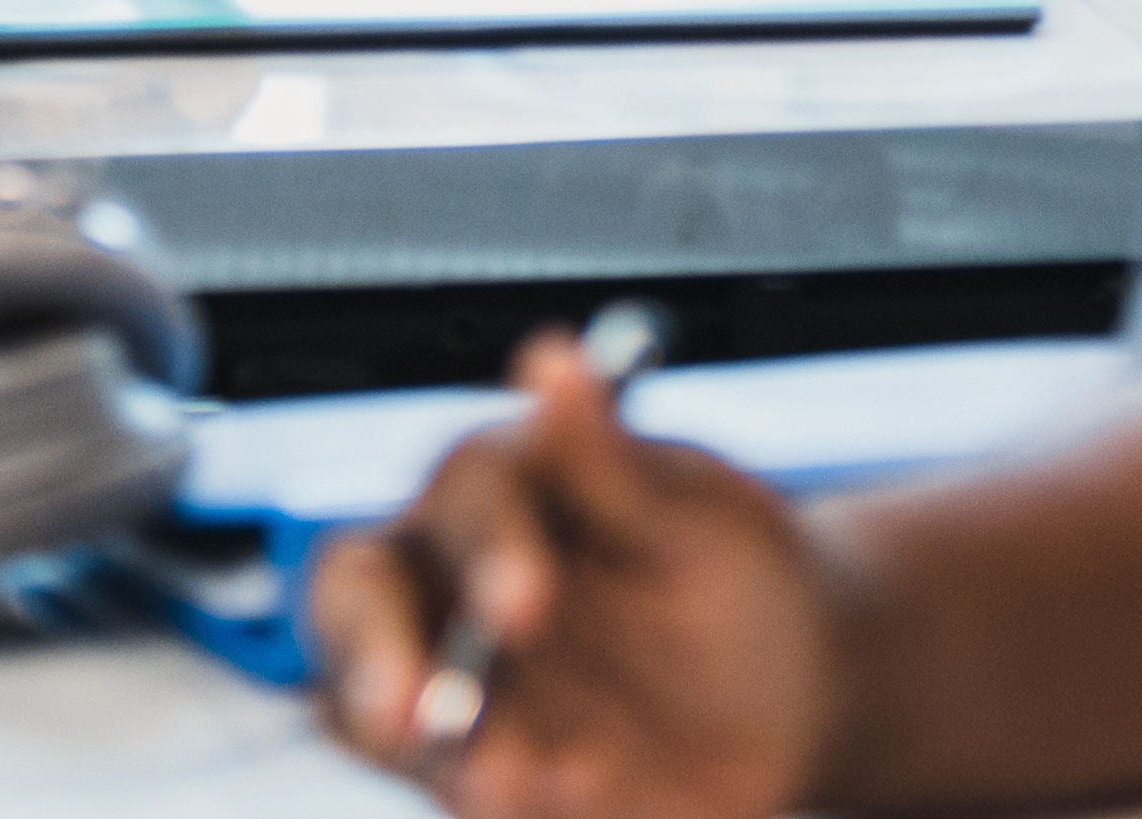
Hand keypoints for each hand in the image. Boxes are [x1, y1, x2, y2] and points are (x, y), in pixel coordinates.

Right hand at [307, 333, 846, 816]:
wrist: (786, 703)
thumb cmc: (738, 582)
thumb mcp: (699, 523)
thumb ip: (613, 464)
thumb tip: (553, 365)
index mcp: (507, 488)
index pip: (465, 498)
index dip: (488, 548)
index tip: (529, 602)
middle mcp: (452, 575)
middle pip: (355, 594)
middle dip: (373, 652)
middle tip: (408, 715)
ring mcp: (449, 676)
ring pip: (377, 703)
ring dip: (426, 744)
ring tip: (509, 784)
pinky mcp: (465, 763)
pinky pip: (432, 781)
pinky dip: (479, 795)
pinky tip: (554, 796)